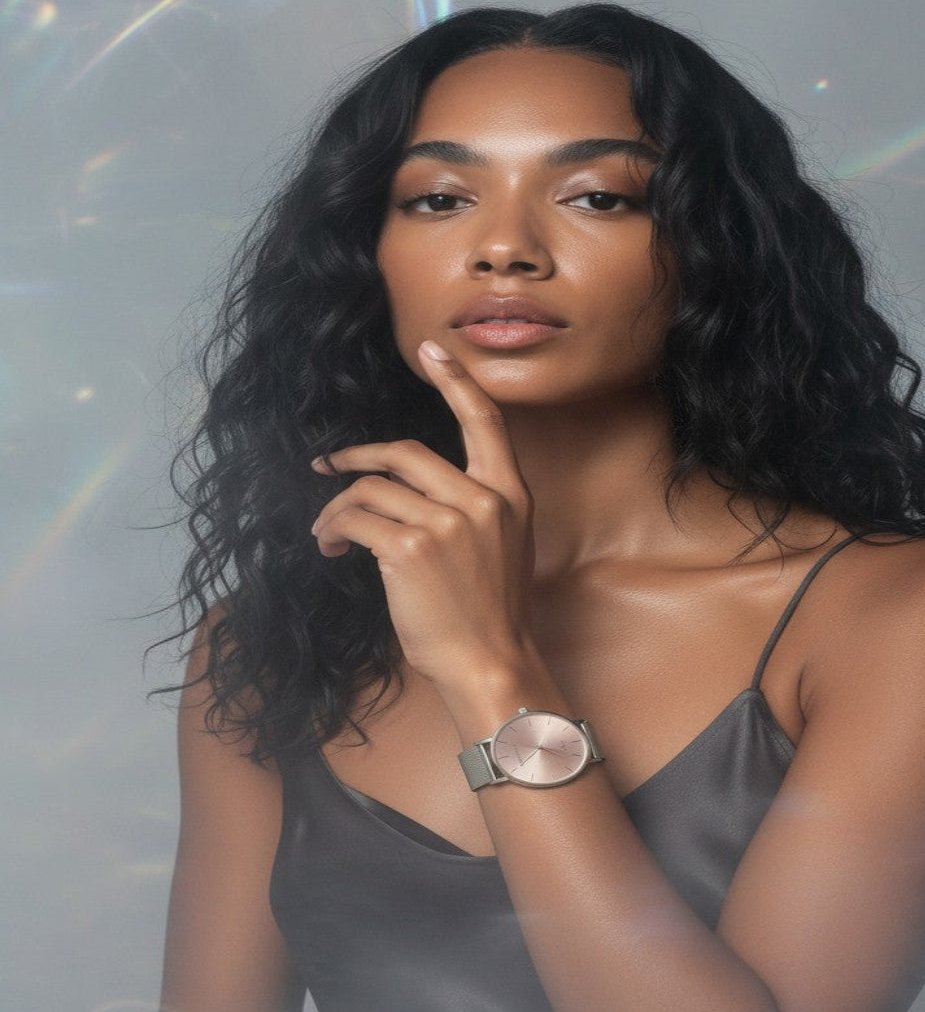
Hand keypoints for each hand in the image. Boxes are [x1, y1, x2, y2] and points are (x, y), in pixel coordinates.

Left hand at [309, 340, 536, 689]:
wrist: (491, 664)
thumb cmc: (490, 614)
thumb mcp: (502, 547)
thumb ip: (471, 508)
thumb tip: (408, 489)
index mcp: (510, 494)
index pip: (484, 421)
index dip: (456, 380)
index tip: (432, 347)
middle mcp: (483, 499)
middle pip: (403, 451)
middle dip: (356, 457)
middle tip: (327, 466)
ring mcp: (448, 522)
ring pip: (371, 489)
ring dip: (336, 509)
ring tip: (327, 536)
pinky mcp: (410, 548)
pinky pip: (355, 520)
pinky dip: (332, 531)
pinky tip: (333, 550)